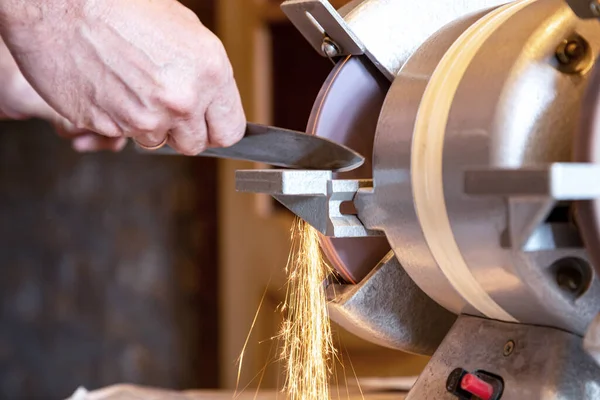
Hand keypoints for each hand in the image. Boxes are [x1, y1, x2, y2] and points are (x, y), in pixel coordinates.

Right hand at [0, 0, 246, 154]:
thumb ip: (205, 76)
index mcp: (210, 73)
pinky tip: (110, 87)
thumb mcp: (185, 29)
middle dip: (181, 130)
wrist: (60, 2)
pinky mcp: (110, 126)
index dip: (215, 127)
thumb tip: (213, 102)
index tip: (206, 123)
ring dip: (148, 124)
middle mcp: (182, 100)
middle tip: (163, 101)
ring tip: (131, 85)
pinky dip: (118, 119)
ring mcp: (145, 117)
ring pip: (156, 141)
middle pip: (194, 145)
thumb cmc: (121, 5)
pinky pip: (123, 135)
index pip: (229, 130)